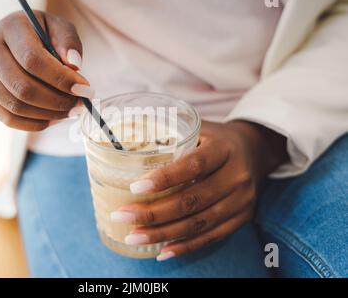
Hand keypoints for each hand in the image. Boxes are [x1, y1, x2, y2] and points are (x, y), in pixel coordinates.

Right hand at [0, 11, 92, 130]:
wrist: (15, 39)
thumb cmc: (42, 33)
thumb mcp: (59, 27)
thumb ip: (68, 41)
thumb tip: (74, 64)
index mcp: (9, 27)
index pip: (32, 60)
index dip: (60, 79)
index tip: (84, 89)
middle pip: (22, 87)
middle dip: (57, 101)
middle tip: (79, 105)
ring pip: (15, 106)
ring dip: (48, 115)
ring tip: (70, 112)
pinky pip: (8, 118)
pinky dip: (34, 124)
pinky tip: (54, 119)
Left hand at [110, 121, 287, 260]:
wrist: (255, 150)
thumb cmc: (216, 139)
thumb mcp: (200, 127)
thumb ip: (172, 133)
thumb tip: (130, 142)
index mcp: (224, 149)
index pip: (194, 165)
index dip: (165, 178)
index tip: (135, 187)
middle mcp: (237, 176)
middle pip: (192, 200)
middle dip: (154, 212)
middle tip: (122, 216)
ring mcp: (242, 200)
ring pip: (199, 223)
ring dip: (163, 233)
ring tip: (134, 237)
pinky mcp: (242, 218)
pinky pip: (211, 236)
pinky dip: (185, 246)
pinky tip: (162, 250)